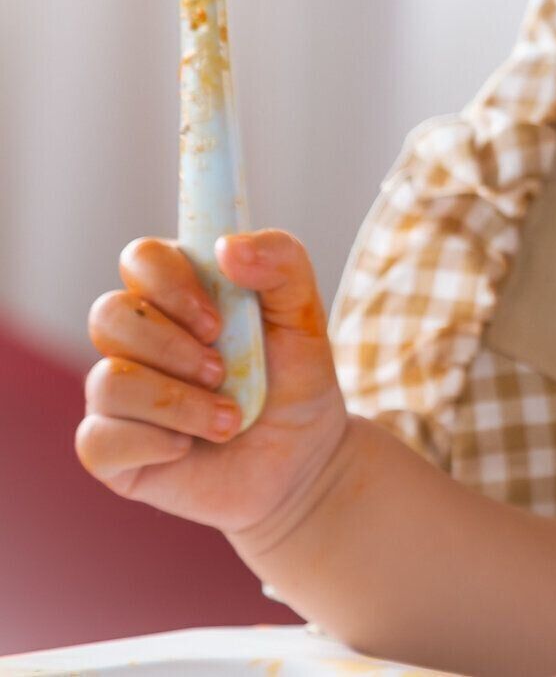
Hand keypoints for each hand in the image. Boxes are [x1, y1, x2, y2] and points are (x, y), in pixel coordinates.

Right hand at [77, 230, 351, 541]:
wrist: (305, 461)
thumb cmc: (296, 380)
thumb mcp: (305, 316)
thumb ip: (282, 262)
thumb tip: (226, 246)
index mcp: (176, 296)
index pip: (141, 258)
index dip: (171, 282)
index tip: (219, 320)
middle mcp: (136, 340)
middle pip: (108, 314)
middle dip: (173, 347)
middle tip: (222, 371)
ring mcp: (118, 395)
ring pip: (107, 380)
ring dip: (177, 402)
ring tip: (228, 418)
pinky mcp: (111, 450)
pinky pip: (98, 439)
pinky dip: (154, 444)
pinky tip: (188, 447)